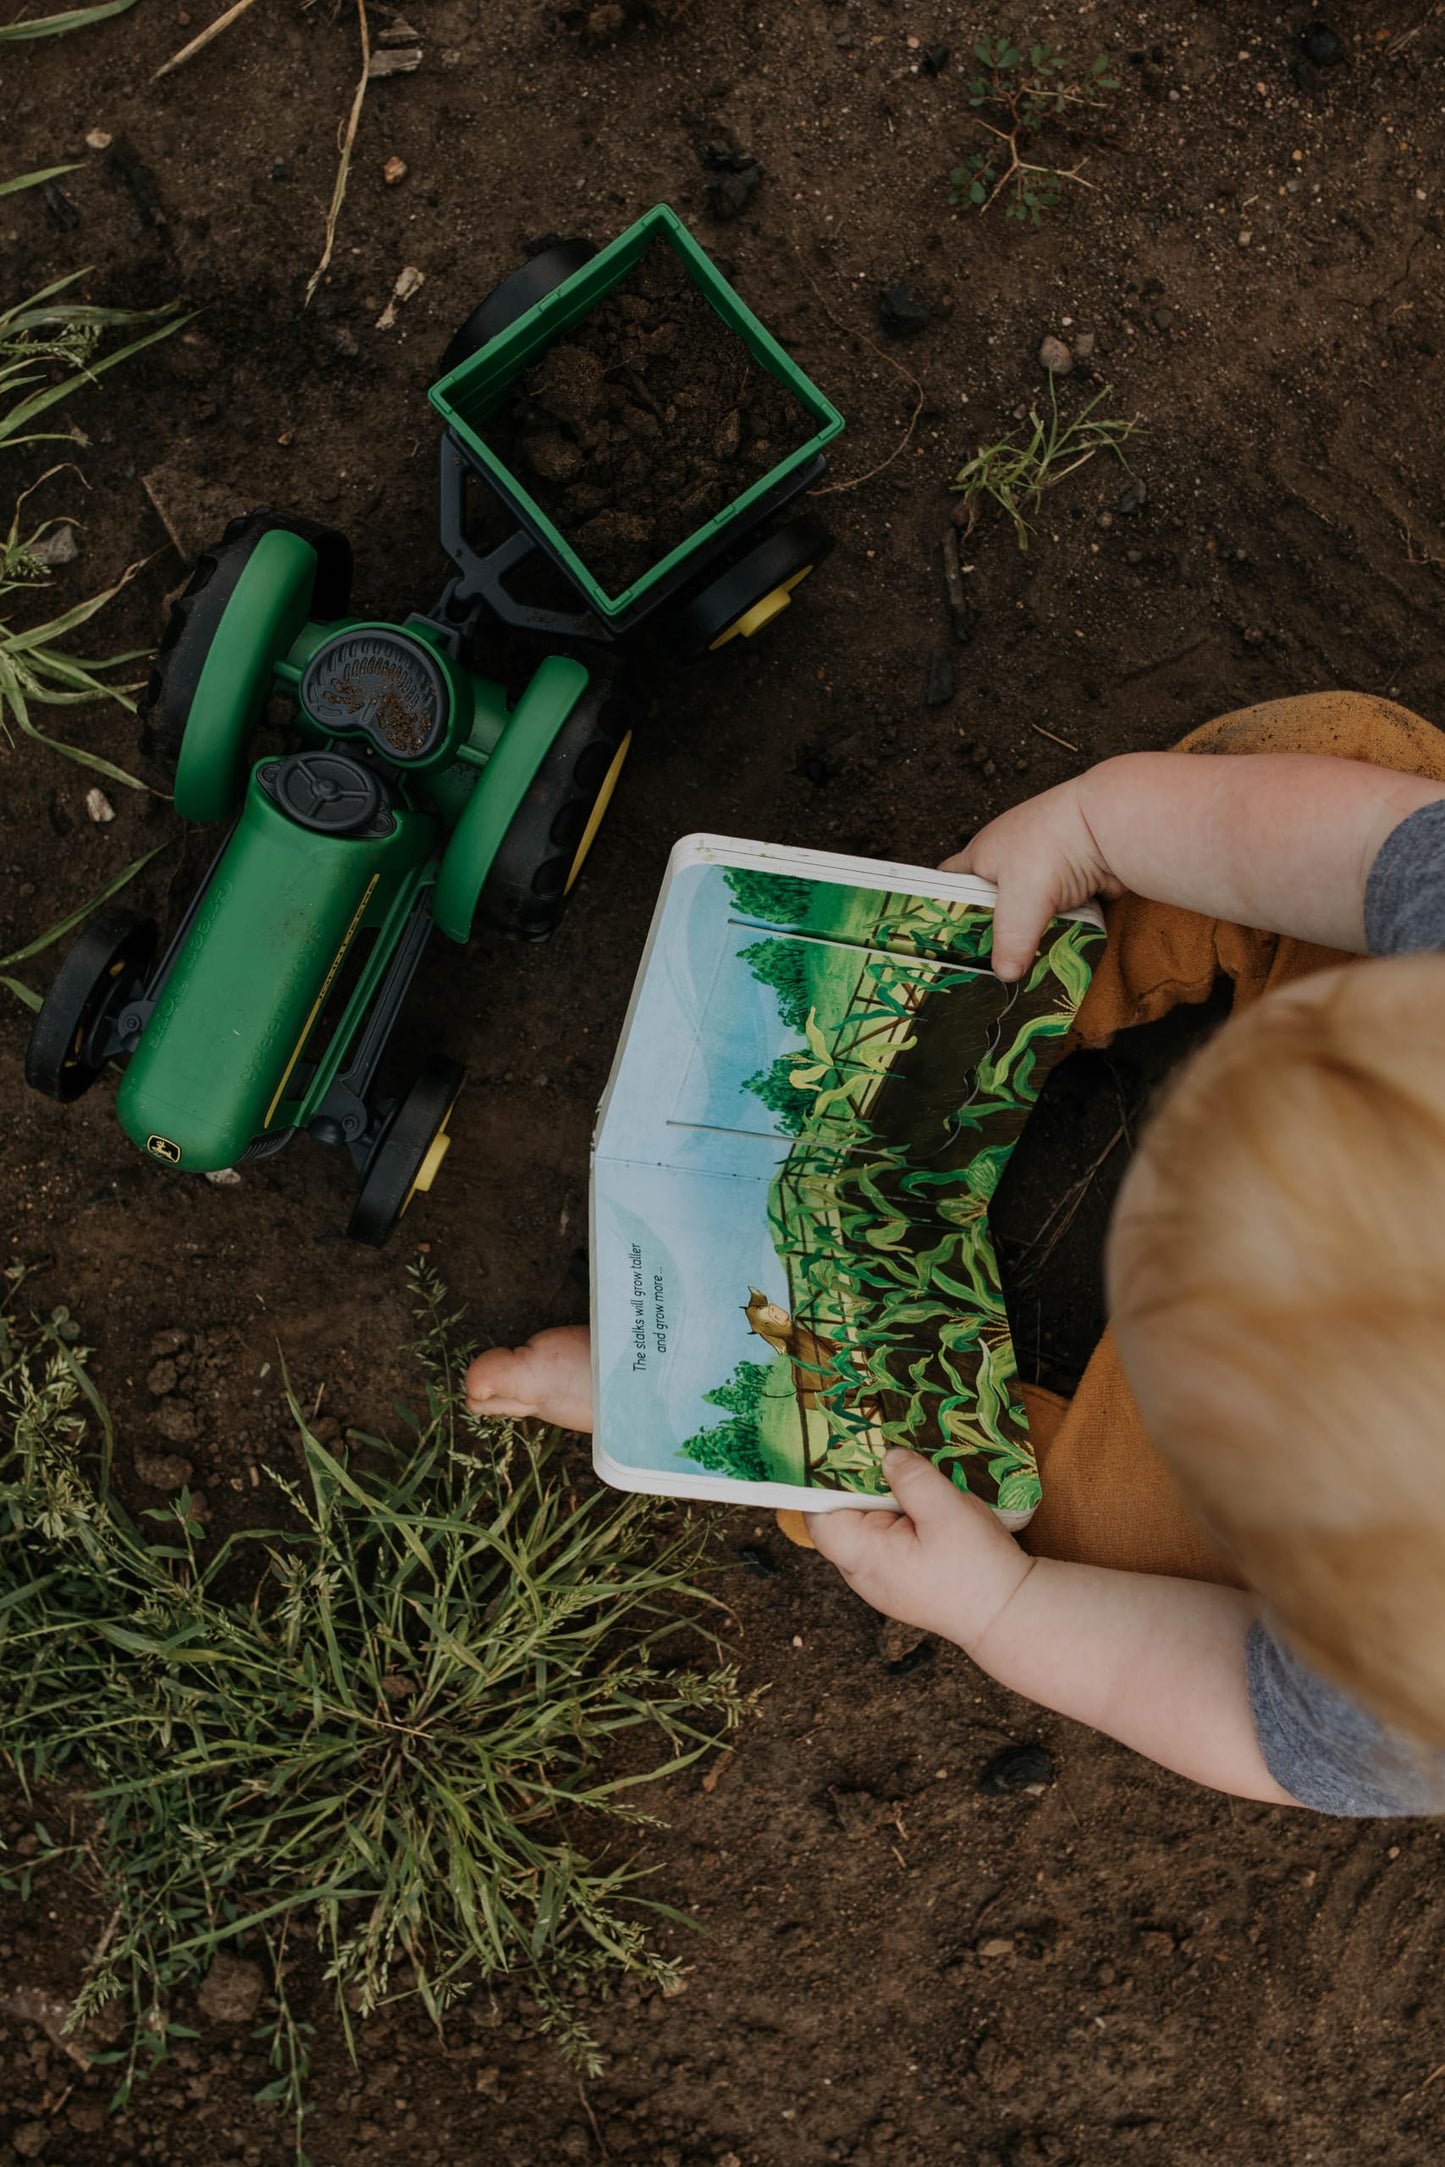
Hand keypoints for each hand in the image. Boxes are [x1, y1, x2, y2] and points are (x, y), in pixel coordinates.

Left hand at [806, 1448, 1032, 1648]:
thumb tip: (887, 1457)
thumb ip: (912, 1478)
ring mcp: (882, 1579)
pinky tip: (923, 1505)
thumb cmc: (977, 1566)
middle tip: (885, 1452)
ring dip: (885, 1500)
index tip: (844, 1450)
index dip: (826, 1482)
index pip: (820, 1517)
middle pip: (842, 1518)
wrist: (1009, 1612)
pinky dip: (900, 1518)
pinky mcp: (901, 1578)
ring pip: (867, 1527)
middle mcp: (863, 1573)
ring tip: (909, 1477)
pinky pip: (887, 1540)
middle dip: (861, 1485)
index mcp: (864, 1558)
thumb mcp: (946, 1510)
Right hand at [941, 766, 1124, 979]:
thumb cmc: (1054, 846)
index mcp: (982, 854)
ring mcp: (1043, 873)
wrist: (1114, 826)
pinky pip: (1056, 916)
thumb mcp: (1021, 898)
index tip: (939, 944)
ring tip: (1016, 969)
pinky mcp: (1072, 884)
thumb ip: (1010, 940)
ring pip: (1025, 915)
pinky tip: (1050, 953)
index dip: (939, 911)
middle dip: (986, 934)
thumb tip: (1006, 976)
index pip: (946, 884)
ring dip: (1026, 936)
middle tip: (979, 969)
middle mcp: (1008, 862)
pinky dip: (1055, 932)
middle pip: (987, 906)